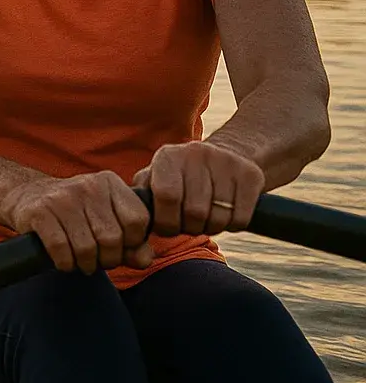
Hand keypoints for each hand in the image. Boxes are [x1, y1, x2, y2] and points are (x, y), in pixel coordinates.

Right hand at [1, 171, 152, 274]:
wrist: (26, 196)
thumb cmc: (75, 213)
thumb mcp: (107, 219)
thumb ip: (132, 241)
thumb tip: (144, 259)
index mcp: (110, 182)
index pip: (138, 221)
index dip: (133, 243)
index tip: (120, 247)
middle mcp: (88, 186)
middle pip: (112, 239)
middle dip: (107, 259)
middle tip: (97, 260)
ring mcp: (62, 198)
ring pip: (87, 248)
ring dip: (85, 264)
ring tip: (80, 261)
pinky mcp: (39, 212)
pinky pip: (61, 250)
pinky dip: (65, 263)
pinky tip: (63, 260)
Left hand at [132, 140, 264, 236]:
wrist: (225, 157)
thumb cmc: (180, 179)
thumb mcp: (156, 179)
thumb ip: (141, 195)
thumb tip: (131, 216)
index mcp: (167, 156)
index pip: (167, 196)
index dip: (166, 222)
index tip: (168, 228)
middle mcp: (195, 153)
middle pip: (195, 211)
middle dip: (190, 228)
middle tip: (189, 225)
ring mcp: (225, 161)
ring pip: (219, 217)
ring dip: (212, 227)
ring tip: (206, 219)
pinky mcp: (250, 174)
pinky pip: (241, 218)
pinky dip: (232, 225)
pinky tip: (226, 214)